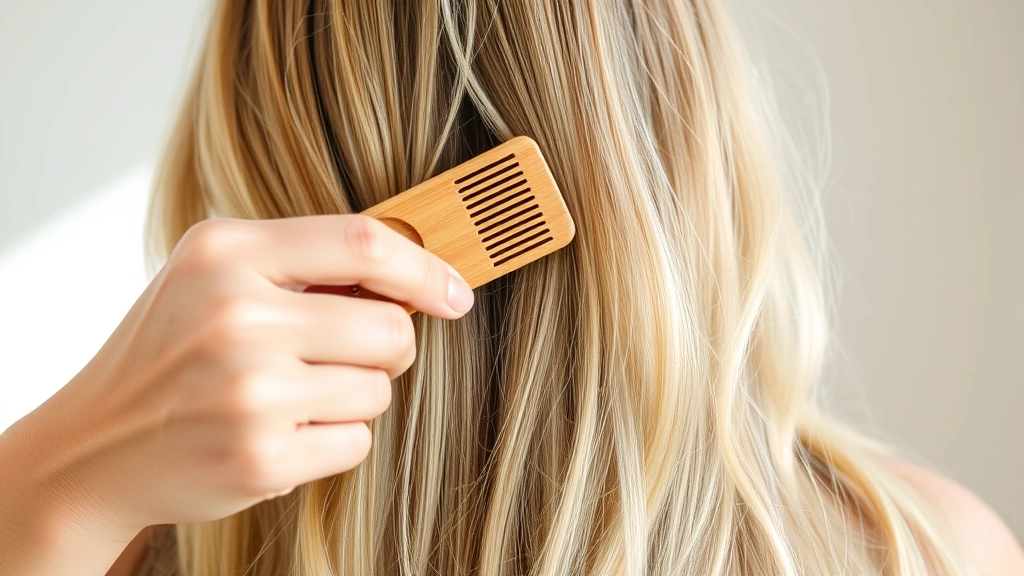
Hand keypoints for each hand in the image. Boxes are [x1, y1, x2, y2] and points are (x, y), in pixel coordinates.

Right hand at [0, 215, 473, 558]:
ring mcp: (248, 393)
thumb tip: (415, 271)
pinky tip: (281, 433)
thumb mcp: (214, 277)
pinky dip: (332, 440)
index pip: (363, 243)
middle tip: (353, 354)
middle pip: (389, 328)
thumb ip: (303, 262)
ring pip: (378, 390)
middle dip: (389, 346)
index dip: (425, 268)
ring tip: (293, 395)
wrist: (95, 446)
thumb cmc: (172, 350)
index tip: (454, 293)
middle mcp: (235, 317)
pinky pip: (355, 442)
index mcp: (225, 253)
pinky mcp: (260, 458)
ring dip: (354, 396)